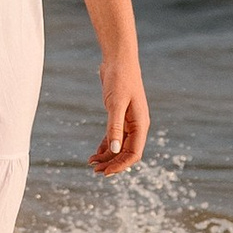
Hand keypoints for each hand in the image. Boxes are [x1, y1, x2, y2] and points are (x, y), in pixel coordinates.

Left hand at [90, 55, 148, 173]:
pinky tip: (95, 153)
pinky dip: (105, 145)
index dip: (121, 165)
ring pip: (119, 146)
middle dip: (112, 163)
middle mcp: (136, 125)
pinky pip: (113, 136)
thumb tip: (113, 150)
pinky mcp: (119, 116)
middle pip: (126, 152)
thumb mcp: (115, 104)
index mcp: (140, 124)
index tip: (105, 172)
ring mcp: (128, 121)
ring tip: (91, 164)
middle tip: (95, 171)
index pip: (134, 153)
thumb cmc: (120, 79)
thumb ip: (114, 127)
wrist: (118, 60)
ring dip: (107, 156)